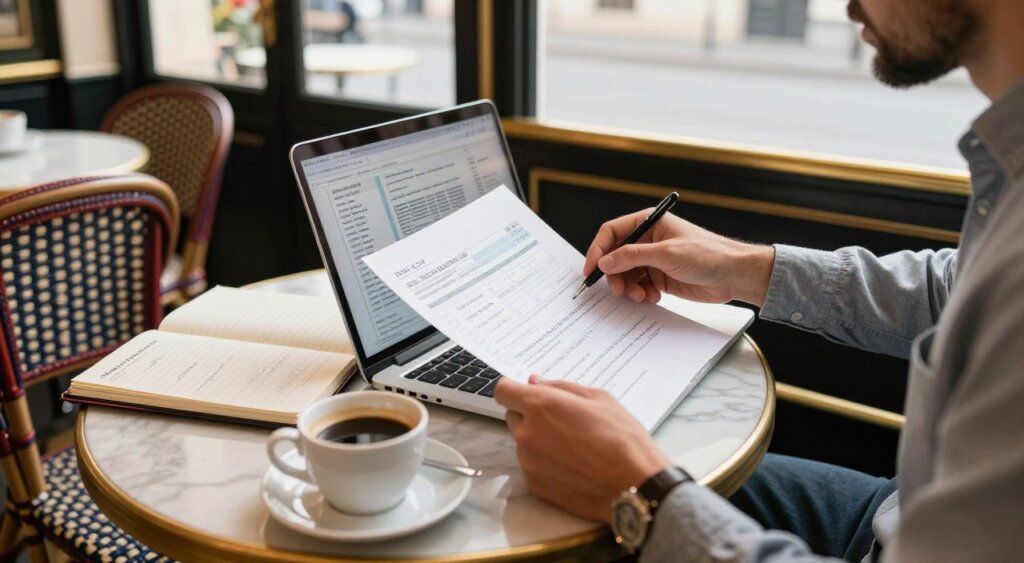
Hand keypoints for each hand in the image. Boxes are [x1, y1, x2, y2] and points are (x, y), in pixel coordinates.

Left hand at [494, 375, 671, 522]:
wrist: (633, 486)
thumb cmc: (621, 438)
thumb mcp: (598, 398)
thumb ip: (560, 387)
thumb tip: (535, 382)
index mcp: (540, 406)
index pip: (503, 391)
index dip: (514, 389)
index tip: (526, 392)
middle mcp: (527, 433)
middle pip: (512, 416)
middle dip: (530, 414)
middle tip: (562, 420)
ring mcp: (528, 462)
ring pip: (523, 442)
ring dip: (538, 439)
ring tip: (573, 446)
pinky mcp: (535, 485)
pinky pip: (532, 466)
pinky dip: (545, 463)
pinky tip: (572, 465)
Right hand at [583, 210, 775, 306]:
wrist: (734, 275)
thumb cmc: (708, 254)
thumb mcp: (666, 253)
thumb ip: (632, 256)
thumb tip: (604, 262)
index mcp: (649, 223)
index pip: (612, 232)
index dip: (598, 250)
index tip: (591, 270)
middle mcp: (648, 240)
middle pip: (616, 256)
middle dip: (615, 274)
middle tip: (618, 289)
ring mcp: (654, 260)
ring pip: (626, 274)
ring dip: (629, 287)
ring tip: (641, 295)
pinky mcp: (661, 277)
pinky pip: (640, 286)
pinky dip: (641, 294)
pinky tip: (654, 297)